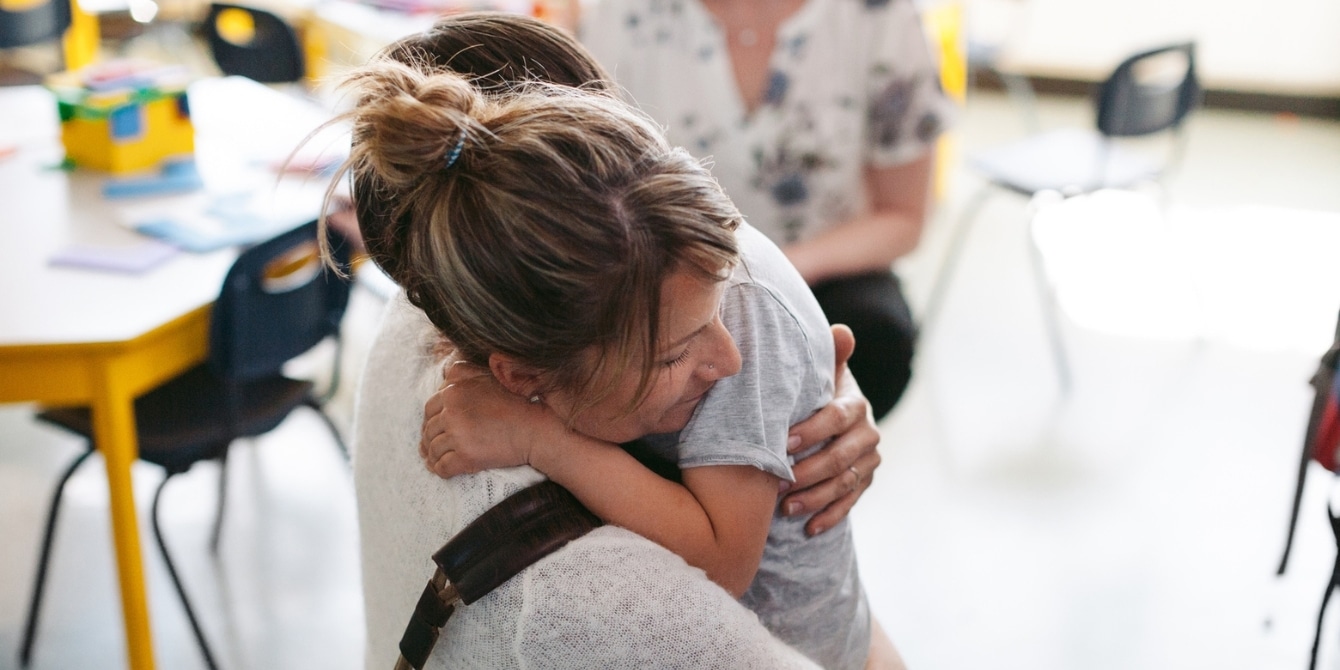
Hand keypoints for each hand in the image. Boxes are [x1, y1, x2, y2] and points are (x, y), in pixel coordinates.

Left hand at [419, 358, 562, 477]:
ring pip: (433, 449)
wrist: (534, 429)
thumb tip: (443, 376)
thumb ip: (463, 374)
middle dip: (429, 439)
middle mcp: (452, 412)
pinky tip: (442, 470)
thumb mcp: (488, 377)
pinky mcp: (466, 457)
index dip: (430, 420)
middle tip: (431, 447)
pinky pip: (442, 467)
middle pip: (429, 429)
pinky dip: (440, 470)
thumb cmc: (515, 404)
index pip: (430, 408)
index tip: (435, 429)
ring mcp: (458, 435)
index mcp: (454, 392)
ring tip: (436, 459)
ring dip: (433, 456)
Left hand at [779, 324, 881, 535]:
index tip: (784, 442)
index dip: (812, 430)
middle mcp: (868, 434)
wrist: (833, 417)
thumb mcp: (822, 372)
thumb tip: (841, 331)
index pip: (836, 417)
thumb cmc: (817, 391)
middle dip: (808, 473)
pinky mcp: (865, 482)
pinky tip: (809, 529)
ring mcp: (868, 461)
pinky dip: (830, 516)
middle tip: (777, 484)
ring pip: (844, 484)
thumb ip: (829, 355)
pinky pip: (850, 503)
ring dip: (815, 499)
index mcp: (855, 405)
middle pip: (840, 457)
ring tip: (785, 509)